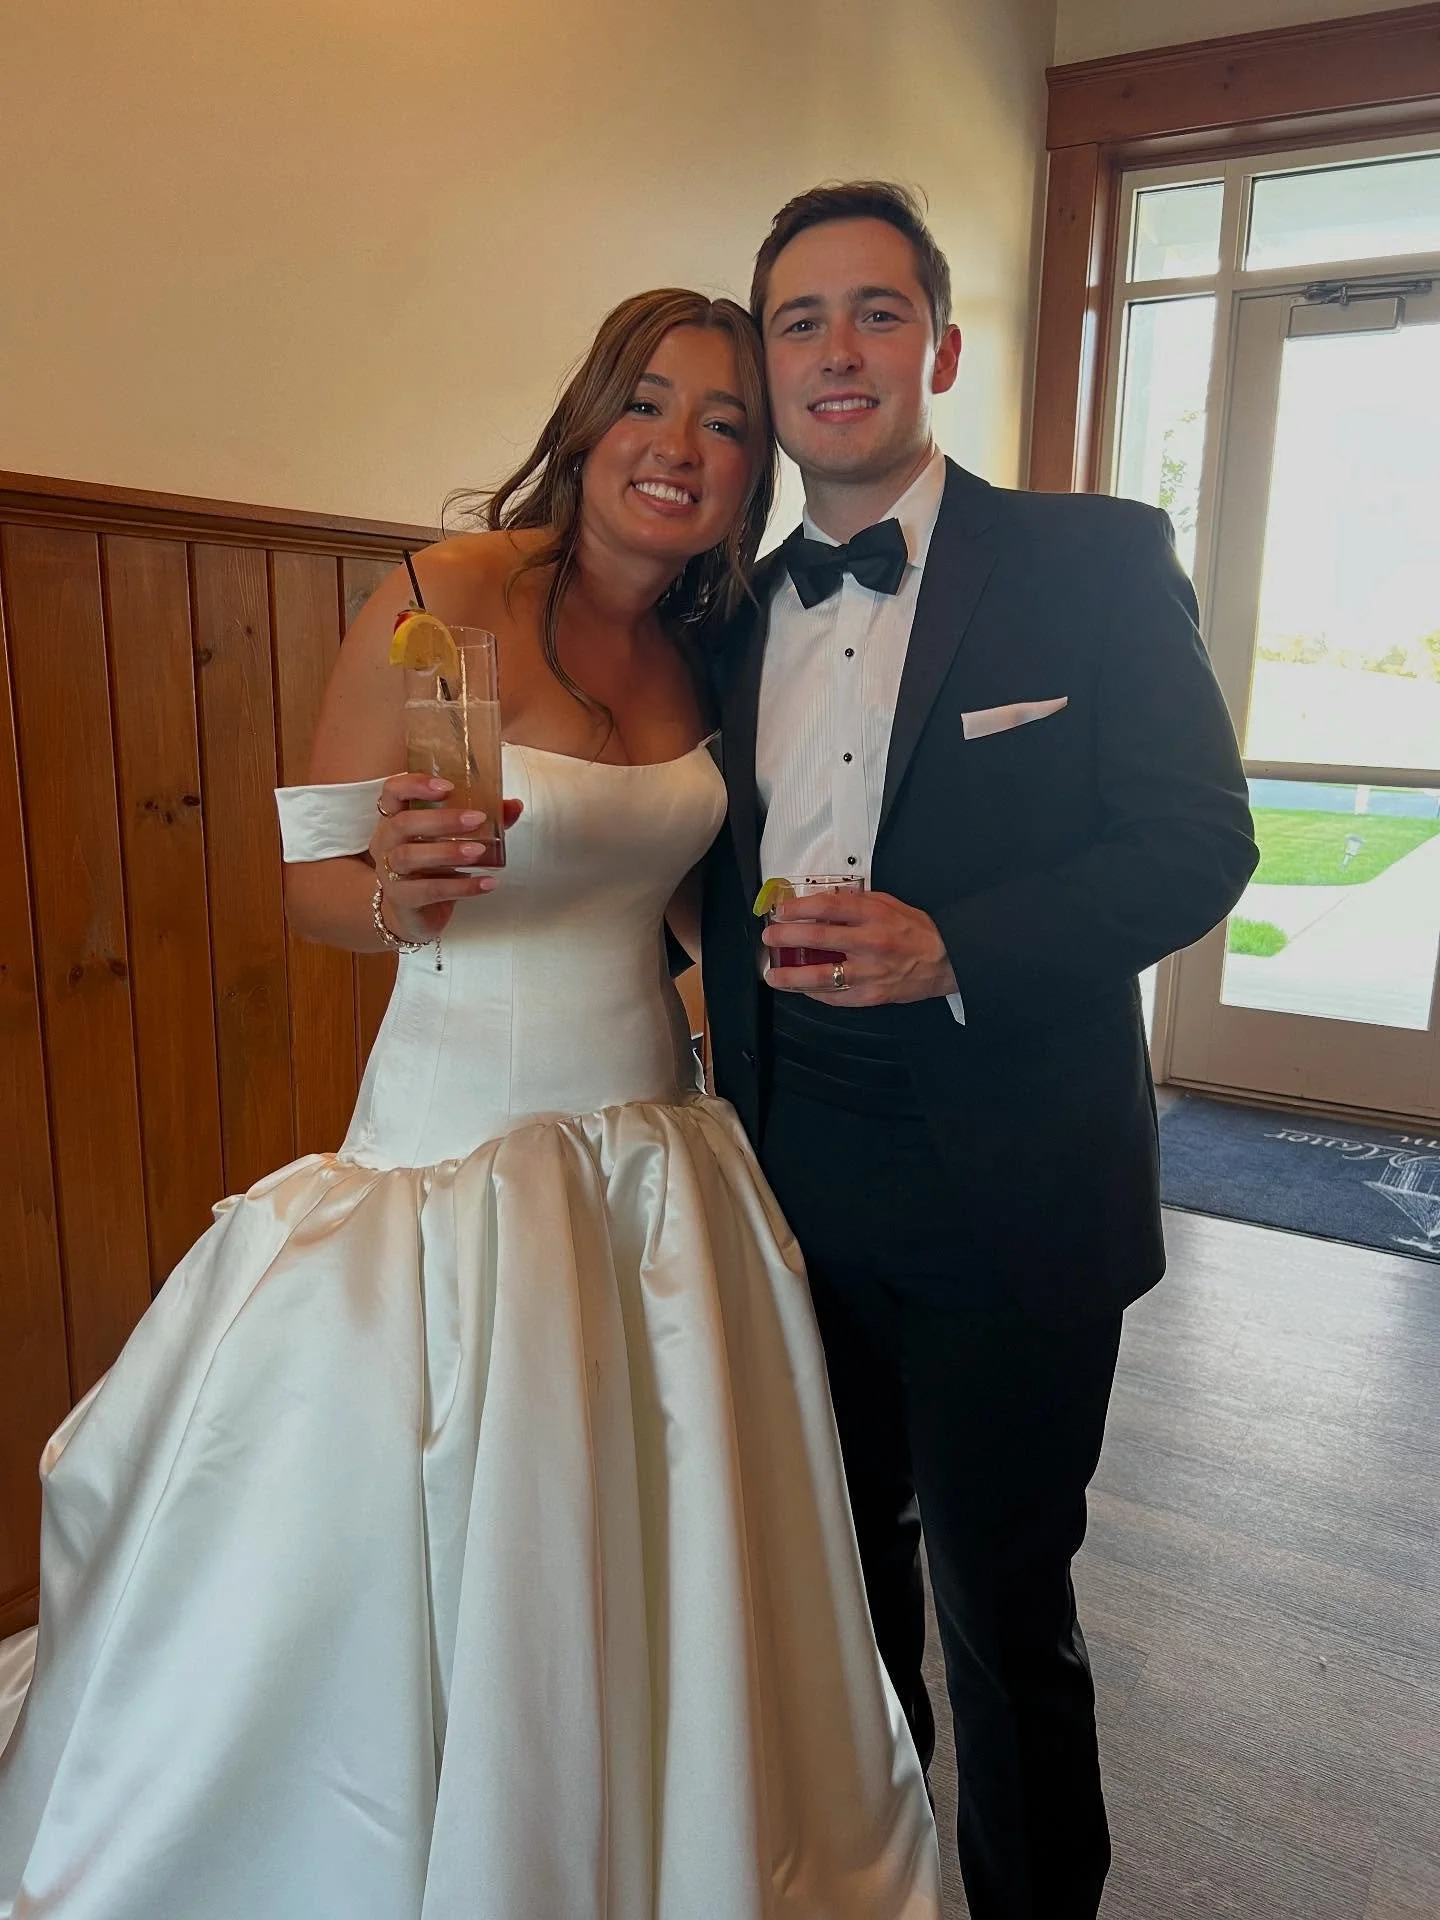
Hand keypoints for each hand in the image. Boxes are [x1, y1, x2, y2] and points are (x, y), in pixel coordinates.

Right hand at [368, 775, 522, 944]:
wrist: (411, 915)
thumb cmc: (431, 868)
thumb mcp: (449, 841)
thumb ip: (480, 821)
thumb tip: (513, 805)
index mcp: (395, 819)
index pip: (392, 791)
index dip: (415, 784)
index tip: (447, 786)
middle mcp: (386, 842)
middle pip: (404, 823)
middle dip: (442, 819)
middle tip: (477, 819)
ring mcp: (389, 872)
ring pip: (410, 857)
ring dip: (448, 852)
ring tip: (479, 852)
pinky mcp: (402, 900)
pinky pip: (429, 891)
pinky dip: (461, 886)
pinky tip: (486, 883)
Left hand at [762, 887, 957, 1007]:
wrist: (946, 961)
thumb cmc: (916, 931)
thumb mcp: (888, 904)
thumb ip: (856, 902)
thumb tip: (823, 900)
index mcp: (874, 916)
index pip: (829, 907)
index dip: (800, 908)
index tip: (782, 911)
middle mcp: (870, 943)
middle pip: (819, 939)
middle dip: (787, 937)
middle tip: (770, 937)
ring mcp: (870, 973)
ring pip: (821, 977)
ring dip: (791, 976)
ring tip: (773, 975)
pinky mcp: (871, 996)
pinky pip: (835, 997)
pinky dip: (815, 993)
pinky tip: (801, 989)